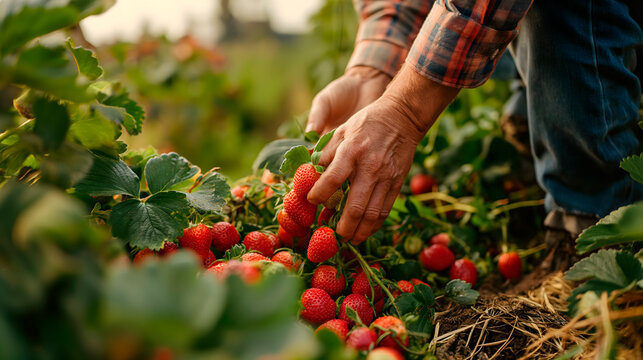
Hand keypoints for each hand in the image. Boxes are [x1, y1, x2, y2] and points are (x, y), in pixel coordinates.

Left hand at [307, 65, 459, 243]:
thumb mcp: (341, 130)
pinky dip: (374, 225)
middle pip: (356, 205)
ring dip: (360, 231)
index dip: (320, 193)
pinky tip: (365, 231)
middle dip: (344, 226)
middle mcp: (370, 167)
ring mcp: (386, 177)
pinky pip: (385, 210)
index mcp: (352, 151)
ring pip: (373, 213)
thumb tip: (310, 174)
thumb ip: (325, 154)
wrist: (401, 118)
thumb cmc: (366, 123)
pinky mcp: (397, 183)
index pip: (333, 178)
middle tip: (335, 235)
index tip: (312, 201)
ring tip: (350, 239)